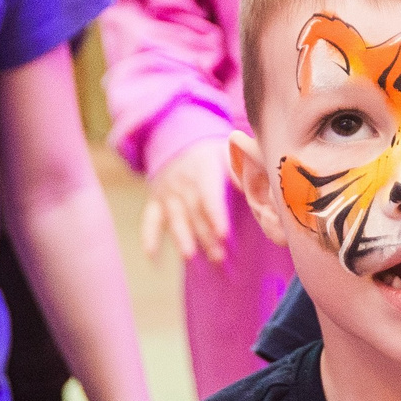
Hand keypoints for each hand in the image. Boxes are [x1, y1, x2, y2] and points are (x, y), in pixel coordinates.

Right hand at [140, 135, 233, 264]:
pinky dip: (149, 237)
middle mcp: (182, 183)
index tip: (223, 234)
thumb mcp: (228, 152)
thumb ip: (240, 168)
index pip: (209, 195)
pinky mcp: (155, 202)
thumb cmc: (212, 155)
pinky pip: (150, 220)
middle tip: (219, 258)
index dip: (215, 214)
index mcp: (203, 170)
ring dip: (183, 239)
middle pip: (195, 213)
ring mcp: (167, 193)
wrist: (177, 142)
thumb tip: (251, 186)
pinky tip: (151, 256)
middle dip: (206, 236)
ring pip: (176, 219)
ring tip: (189, 256)